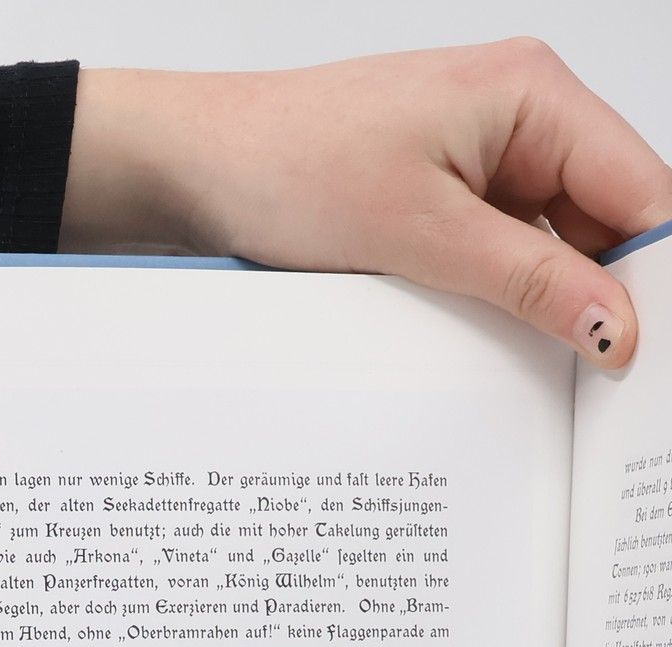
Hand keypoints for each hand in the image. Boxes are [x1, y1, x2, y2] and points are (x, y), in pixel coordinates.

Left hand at [60, 40, 671, 366]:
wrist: (194, 166)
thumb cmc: (287, 164)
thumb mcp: (419, 234)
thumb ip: (527, 280)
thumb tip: (616, 324)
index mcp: (533, 94)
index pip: (640, 190)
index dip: (650, 272)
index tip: (646, 351)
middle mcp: (518, 116)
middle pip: (602, 220)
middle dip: (599, 294)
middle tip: (597, 378)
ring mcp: (478, 157)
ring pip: (548, 245)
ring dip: (541, 304)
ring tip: (536, 366)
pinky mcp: (439, 195)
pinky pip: (496, 253)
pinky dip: (496, 298)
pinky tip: (486, 344)